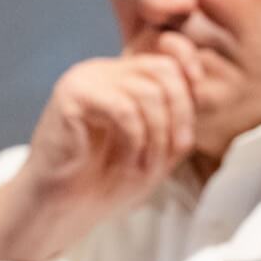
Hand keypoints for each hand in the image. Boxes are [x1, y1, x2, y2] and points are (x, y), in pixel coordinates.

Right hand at [0, 33, 204, 260]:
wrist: (61, 208)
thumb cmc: (107, 182)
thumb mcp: (157, 149)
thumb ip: (178, 118)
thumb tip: (199, 87)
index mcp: (124, 77)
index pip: (168, 52)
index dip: (190, 74)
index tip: (191, 112)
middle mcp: (105, 70)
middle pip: (164, 69)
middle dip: (180, 114)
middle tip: (173, 151)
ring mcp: (86, 78)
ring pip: (148, 91)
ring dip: (158, 135)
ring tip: (146, 165)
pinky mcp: (71, 95)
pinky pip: (123, 108)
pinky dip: (137, 140)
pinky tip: (128, 162)